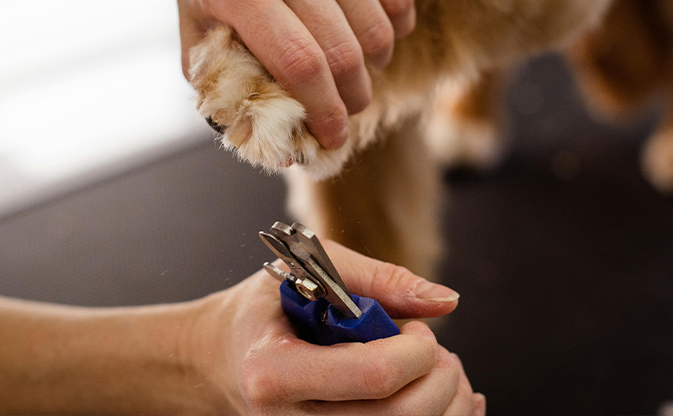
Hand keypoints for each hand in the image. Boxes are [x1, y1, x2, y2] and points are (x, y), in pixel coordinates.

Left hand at [176, 0, 414, 149]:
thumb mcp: (196, 33)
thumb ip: (226, 89)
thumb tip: (279, 146)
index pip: (298, 63)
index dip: (323, 112)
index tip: (333, 137)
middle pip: (343, 53)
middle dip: (351, 100)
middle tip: (344, 110)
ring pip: (378, 31)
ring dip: (371, 67)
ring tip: (347, 66)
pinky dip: (391, 31)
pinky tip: (363, 31)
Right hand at [190, 240, 484, 414]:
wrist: (225, 358)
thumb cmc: (269, 309)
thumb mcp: (308, 270)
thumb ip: (378, 279)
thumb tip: (445, 301)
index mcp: (274, 372)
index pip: (373, 375)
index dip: (416, 349)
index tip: (417, 328)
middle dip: (441, 377)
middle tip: (434, 350)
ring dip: (446, 402)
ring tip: (435, 371)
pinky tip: (445, 399)